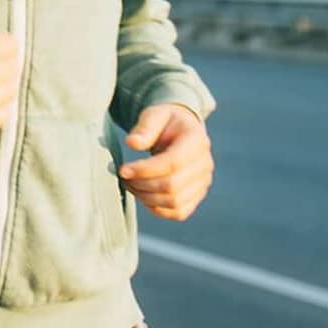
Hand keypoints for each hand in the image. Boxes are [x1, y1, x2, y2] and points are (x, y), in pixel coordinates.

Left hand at [118, 104, 213, 220]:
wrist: (181, 131)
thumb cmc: (166, 122)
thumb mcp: (155, 115)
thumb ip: (145, 127)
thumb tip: (132, 143)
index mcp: (196, 140)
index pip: (173, 163)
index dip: (145, 170)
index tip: (123, 170)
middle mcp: (204, 164)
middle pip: (172, 185)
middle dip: (142, 185)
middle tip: (124, 177)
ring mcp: (203, 182)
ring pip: (174, 202)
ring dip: (147, 198)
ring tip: (131, 185)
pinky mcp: (197, 196)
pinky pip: (178, 212)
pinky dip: (157, 209)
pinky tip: (143, 195)